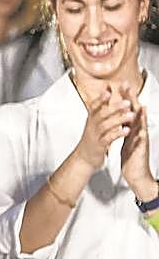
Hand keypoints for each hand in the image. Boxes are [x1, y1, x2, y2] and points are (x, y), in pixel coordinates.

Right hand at [74, 88, 133, 170]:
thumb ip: (101, 107)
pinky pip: (108, 139)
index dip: (100, 99)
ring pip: (106, 126)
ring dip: (119, 120)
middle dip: (114, 107)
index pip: (94, 106)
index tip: (108, 91)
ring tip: (131, 116)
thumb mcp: (93, 122)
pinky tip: (126, 130)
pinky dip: (117, 134)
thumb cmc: (92, 138)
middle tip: (127, 102)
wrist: (84, 157)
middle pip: (102, 114)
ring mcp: (95, 136)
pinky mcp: (99, 146)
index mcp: (91, 120)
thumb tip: (106, 91)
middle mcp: (92, 126)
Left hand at [120, 83, 156, 201]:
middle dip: (131, 99)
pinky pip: (141, 138)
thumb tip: (120, 118)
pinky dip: (140, 131)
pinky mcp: (140, 148)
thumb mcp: (126, 139)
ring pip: (140, 123)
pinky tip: (140, 125)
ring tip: (136, 101)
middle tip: (127, 85)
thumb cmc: (131, 156)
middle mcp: (138, 131)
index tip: (118, 86)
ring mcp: (140, 139)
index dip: (124, 98)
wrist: (136, 173)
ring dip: (138, 112)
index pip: (127, 110)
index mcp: (132, 128)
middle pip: (135, 112)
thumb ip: (125, 128)